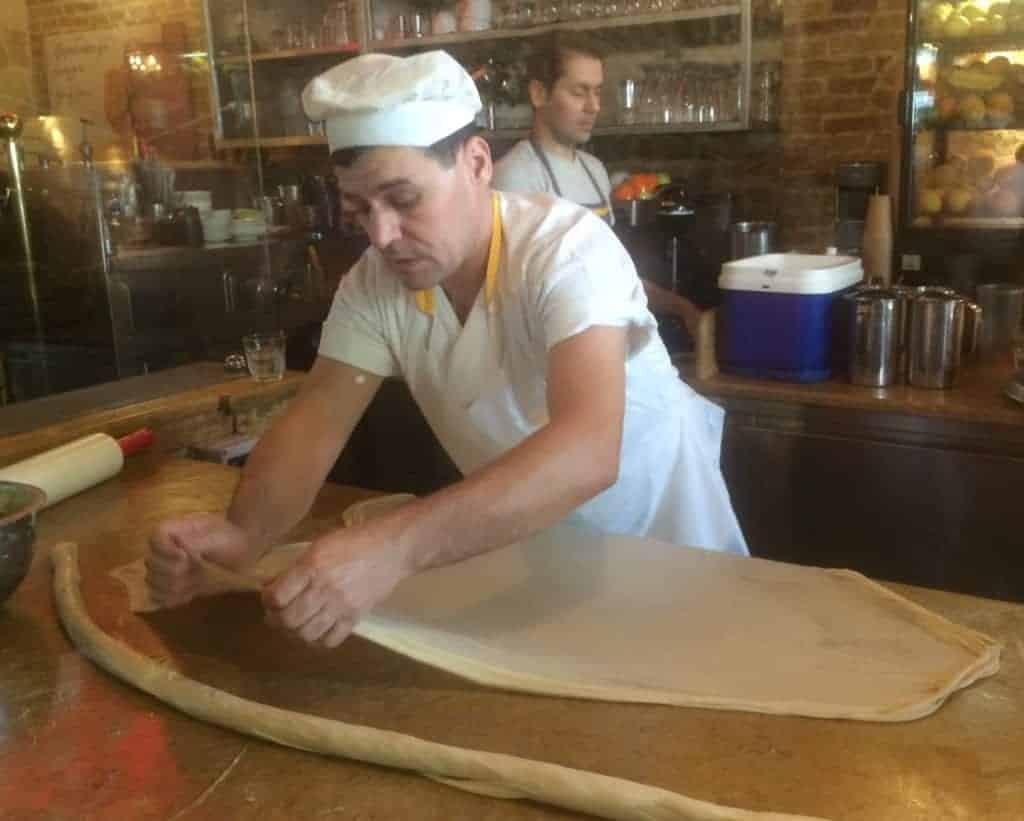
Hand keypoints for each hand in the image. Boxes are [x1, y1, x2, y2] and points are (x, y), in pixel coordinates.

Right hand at [146, 513, 252, 608]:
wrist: (242, 554)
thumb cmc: (230, 540)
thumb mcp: (217, 538)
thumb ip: (198, 542)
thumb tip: (180, 545)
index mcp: (175, 531)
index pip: (155, 537)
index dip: (164, 549)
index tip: (184, 556)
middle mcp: (167, 550)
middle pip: (151, 562)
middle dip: (170, 570)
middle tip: (193, 568)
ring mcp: (169, 569)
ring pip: (152, 581)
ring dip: (171, 585)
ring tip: (192, 582)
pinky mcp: (177, 586)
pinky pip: (161, 597)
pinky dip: (171, 598)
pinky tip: (187, 594)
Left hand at [262, 525, 408, 648]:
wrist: (390, 549)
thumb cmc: (353, 542)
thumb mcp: (320, 545)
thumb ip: (296, 567)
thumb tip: (270, 585)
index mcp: (312, 567)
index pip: (277, 596)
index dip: (267, 600)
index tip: (269, 598)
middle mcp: (324, 589)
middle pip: (289, 619)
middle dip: (276, 620)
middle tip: (277, 616)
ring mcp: (341, 606)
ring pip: (306, 634)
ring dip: (295, 633)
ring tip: (295, 625)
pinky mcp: (355, 618)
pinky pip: (330, 641)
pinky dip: (318, 640)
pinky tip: (317, 631)